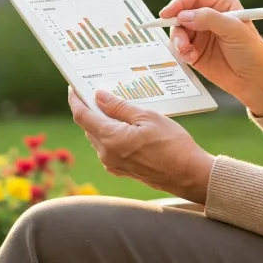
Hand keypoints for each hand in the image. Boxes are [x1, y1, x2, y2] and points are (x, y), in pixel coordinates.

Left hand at [67, 87, 214, 203]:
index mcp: (110, 138)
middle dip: (91, 109)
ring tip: (116, 108)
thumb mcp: (147, 117)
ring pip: (98, 138)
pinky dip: (111, 135)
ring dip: (102, 123)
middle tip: (99, 93)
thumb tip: (98, 96)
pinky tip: (126, 127)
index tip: (73, 88)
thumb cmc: (172, 144)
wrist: (189, 175)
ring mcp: (113, 164)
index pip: (82, 116)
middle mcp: (106, 154)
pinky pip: (108, 149)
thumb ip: (119, 107)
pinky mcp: (122, 170)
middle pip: (88, 127)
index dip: (75, 100)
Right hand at [158, 0, 262, 115]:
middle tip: (180, 41)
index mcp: (222, 5)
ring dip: (179, 41)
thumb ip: (209, 19)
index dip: (179, 3)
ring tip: (187, 52)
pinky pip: (180, 47)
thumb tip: (184, 16)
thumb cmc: (252, 52)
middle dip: (177, 26)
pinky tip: (192, 59)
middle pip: (182, 14)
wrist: (255, 81)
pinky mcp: (196, 52)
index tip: (167, 14)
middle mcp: (209, 17)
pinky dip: (182, 52)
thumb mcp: (234, 30)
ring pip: (178, 31)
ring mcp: (201, 35)